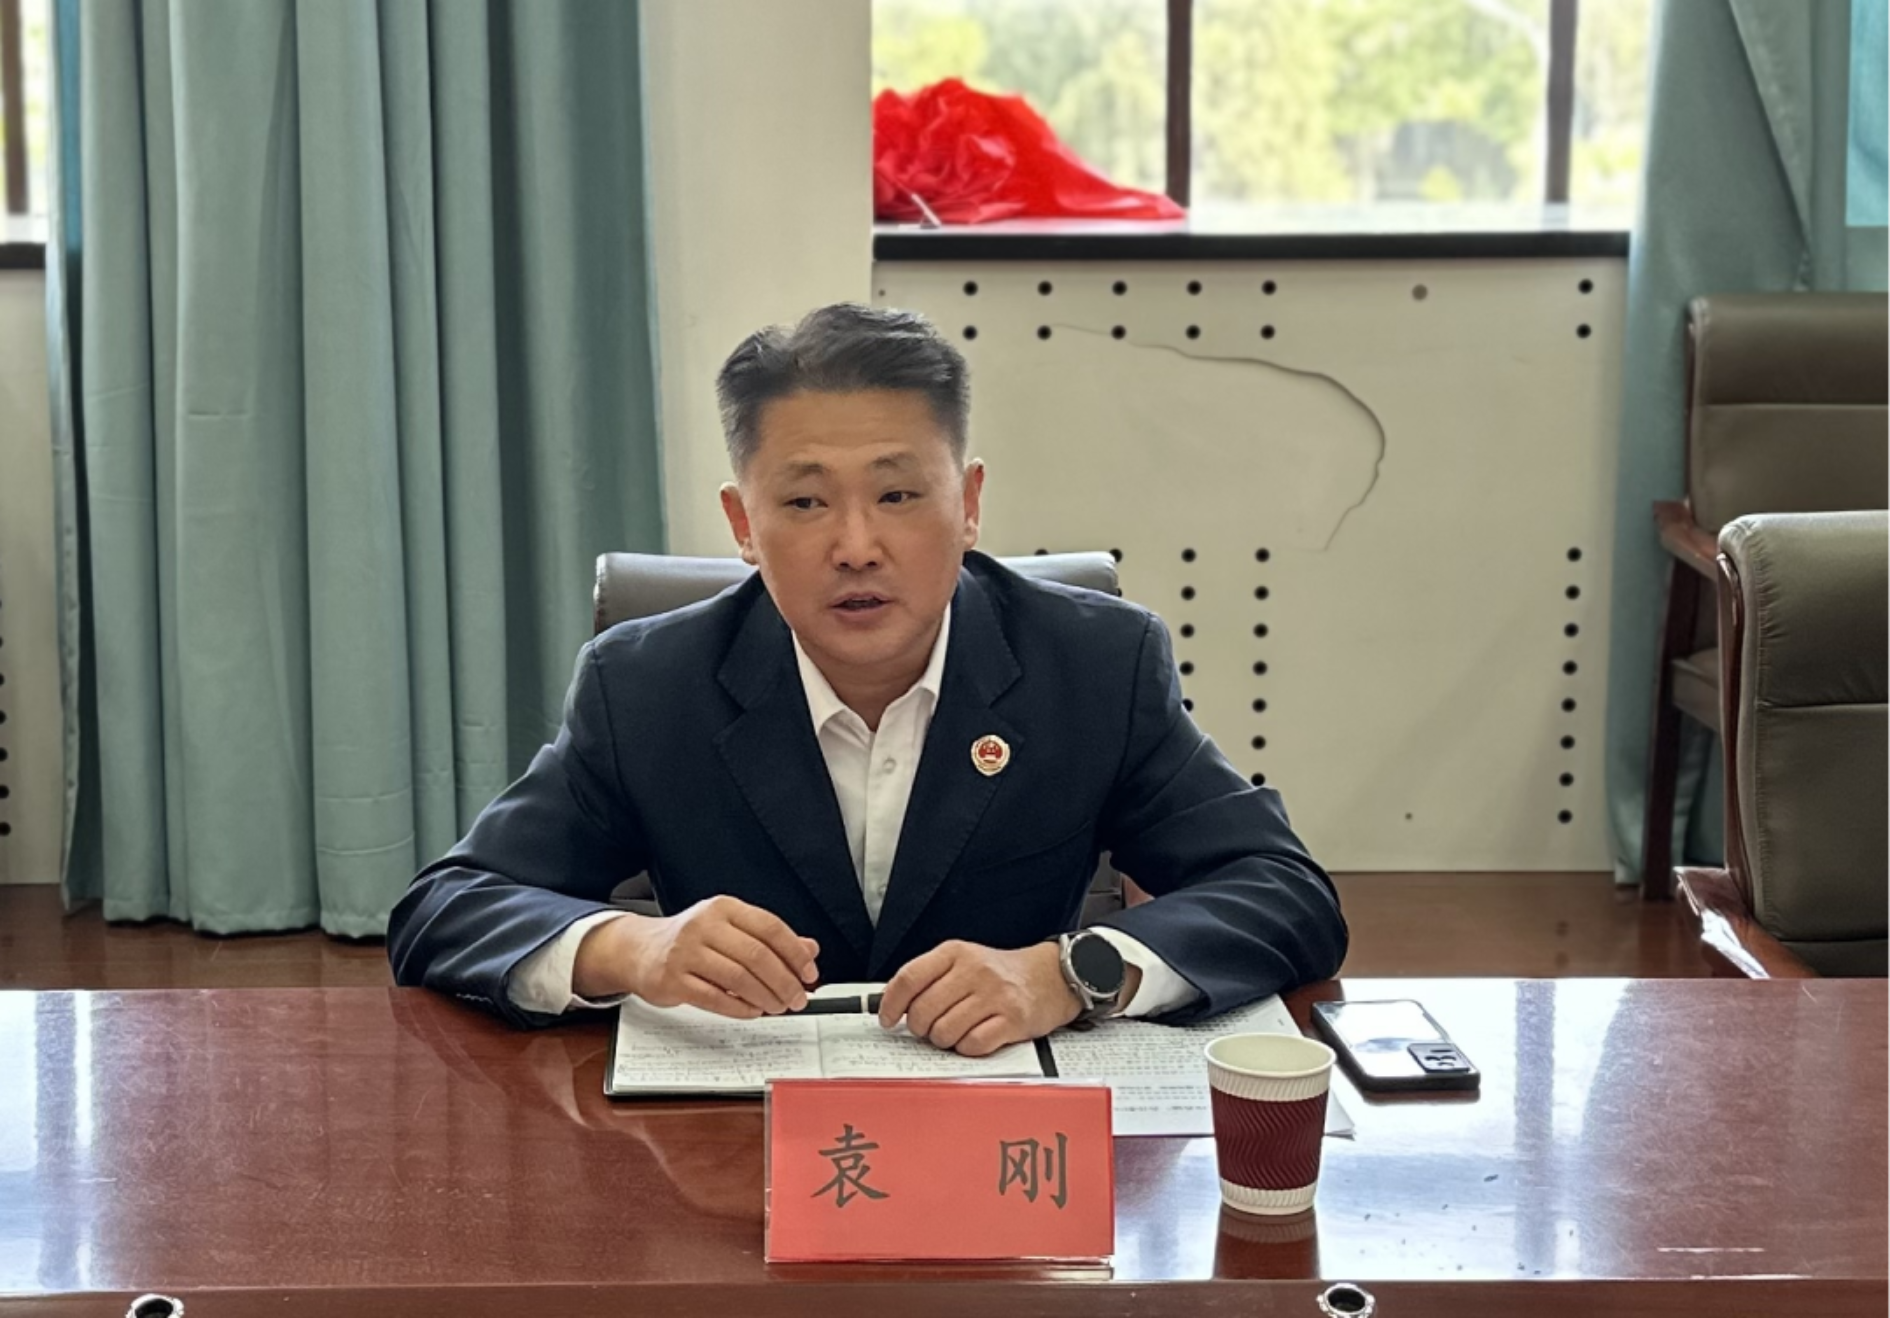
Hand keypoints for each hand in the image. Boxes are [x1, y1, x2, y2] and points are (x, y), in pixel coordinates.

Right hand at [574, 896, 819, 1018]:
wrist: (638, 950)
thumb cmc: (689, 940)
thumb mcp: (729, 929)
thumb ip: (768, 939)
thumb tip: (809, 949)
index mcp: (724, 908)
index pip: (770, 927)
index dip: (795, 953)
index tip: (809, 972)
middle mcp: (704, 926)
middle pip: (757, 955)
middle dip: (784, 981)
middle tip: (798, 997)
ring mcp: (686, 952)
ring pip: (738, 978)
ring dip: (766, 997)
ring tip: (779, 1007)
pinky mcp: (672, 979)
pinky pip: (714, 998)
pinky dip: (740, 1008)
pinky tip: (753, 1010)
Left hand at [877, 940, 1081, 1056]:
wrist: (1051, 976)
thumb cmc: (1000, 973)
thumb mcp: (962, 961)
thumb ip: (928, 978)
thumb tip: (890, 1005)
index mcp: (955, 952)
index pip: (909, 978)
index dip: (891, 1004)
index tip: (887, 1019)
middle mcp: (974, 970)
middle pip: (923, 1011)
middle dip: (919, 1028)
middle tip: (928, 1029)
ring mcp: (995, 995)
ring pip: (945, 1032)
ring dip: (944, 1040)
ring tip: (956, 1031)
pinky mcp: (1013, 1019)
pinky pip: (972, 1045)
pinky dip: (967, 1048)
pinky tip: (974, 1037)